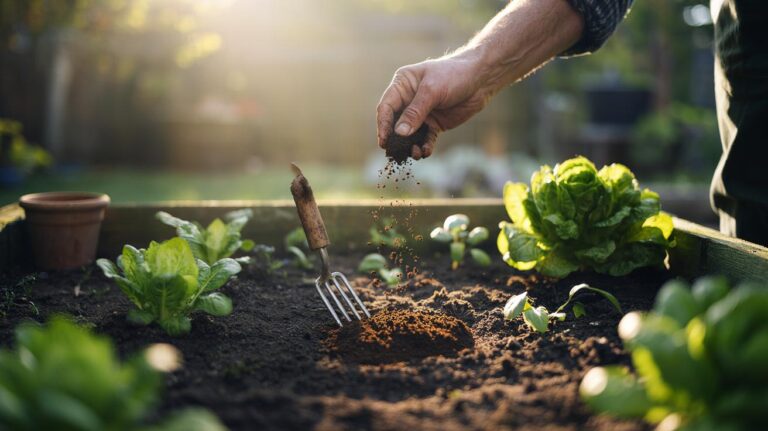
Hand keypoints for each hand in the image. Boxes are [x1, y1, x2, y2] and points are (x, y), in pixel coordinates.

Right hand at [376, 52, 494, 159]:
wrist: (481, 78)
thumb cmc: (454, 75)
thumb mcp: (432, 91)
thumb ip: (415, 112)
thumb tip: (399, 133)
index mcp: (402, 85)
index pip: (386, 107)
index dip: (383, 125)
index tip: (384, 141)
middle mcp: (408, 100)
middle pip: (395, 124)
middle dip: (396, 139)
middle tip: (395, 154)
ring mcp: (421, 114)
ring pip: (410, 135)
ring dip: (410, 146)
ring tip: (415, 154)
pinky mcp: (434, 124)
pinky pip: (425, 138)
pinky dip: (424, 146)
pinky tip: (425, 152)